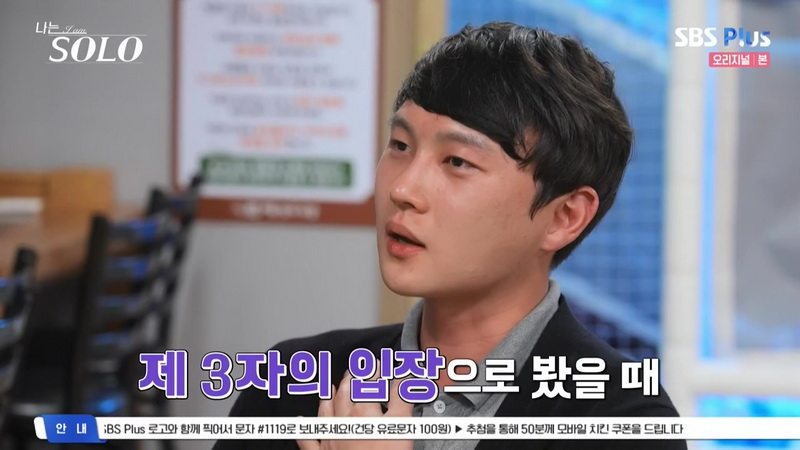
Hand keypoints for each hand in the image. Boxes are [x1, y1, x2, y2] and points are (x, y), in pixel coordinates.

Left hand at [297, 371, 412, 449]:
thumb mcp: (401, 425)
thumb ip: (401, 399)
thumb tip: (403, 380)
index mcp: (361, 411)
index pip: (367, 384)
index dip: (373, 371)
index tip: (377, 365)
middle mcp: (341, 422)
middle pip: (344, 393)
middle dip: (350, 379)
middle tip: (355, 370)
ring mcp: (329, 438)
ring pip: (325, 411)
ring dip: (329, 397)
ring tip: (332, 387)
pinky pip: (308, 439)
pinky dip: (304, 429)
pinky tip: (301, 421)